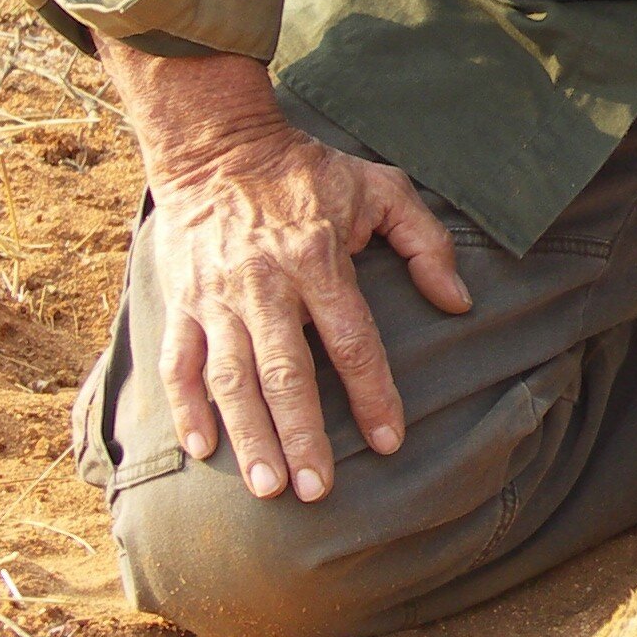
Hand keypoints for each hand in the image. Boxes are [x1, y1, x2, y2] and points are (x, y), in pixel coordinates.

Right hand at [99, 46, 468, 503]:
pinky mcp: (180, 301)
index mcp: (317, 258)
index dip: (373, 394)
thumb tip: (459, 302)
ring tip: (266, 486)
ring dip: (247, 435)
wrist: (216, 145)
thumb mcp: (380, 187)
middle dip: (301, 434)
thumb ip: (425, 242)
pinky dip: (185, 407)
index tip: (388, 443)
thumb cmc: (307, 172)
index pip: (352, 340)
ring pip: (230, 377)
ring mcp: (216, 296)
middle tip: (315, 491)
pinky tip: (201, 449)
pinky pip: (178, 362)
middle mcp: (265, 283)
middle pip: (285, 371)